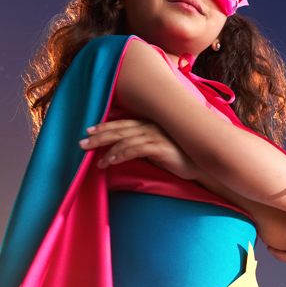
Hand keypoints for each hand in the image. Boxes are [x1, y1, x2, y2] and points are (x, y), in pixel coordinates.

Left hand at [79, 120, 200, 179]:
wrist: (203, 164)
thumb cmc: (180, 157)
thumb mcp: (158, 148)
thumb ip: (142, 145)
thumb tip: (124, 150)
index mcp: (149, 124)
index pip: (123, 123)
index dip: (105, 126)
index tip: (89, 131)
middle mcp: (151, 126)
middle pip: (119, 129)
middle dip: (99, 136)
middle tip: (82, 143)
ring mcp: (155, 135)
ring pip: (124, 139)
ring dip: (107, 150)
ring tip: (95, 160)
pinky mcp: (160, 146)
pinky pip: (135, 149)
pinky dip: (121, 154)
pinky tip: (110, 161)